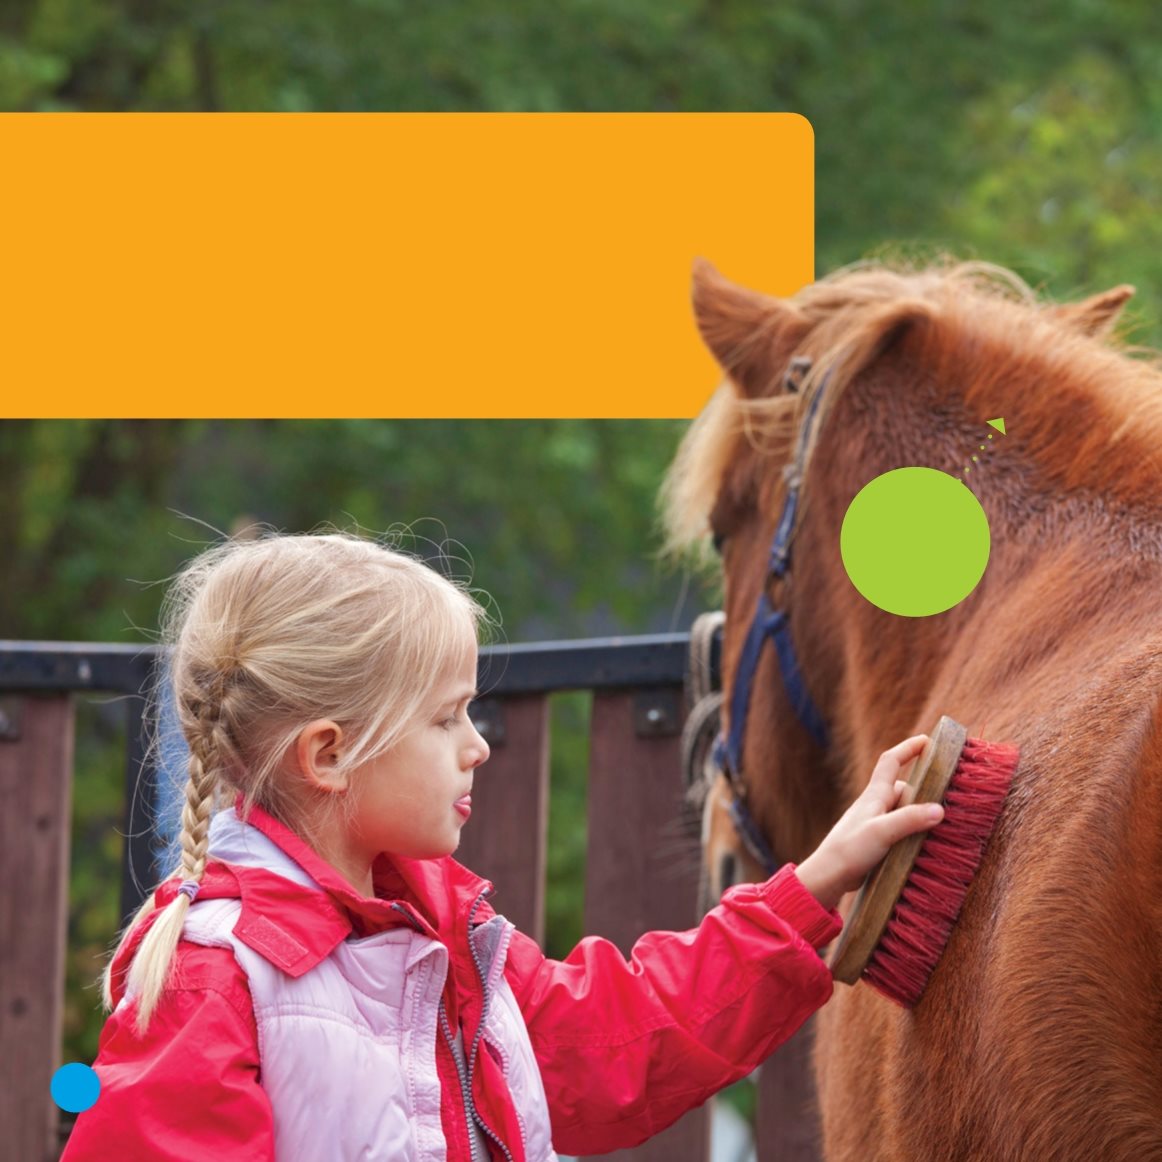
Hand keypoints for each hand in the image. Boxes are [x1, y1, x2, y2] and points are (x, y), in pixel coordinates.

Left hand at [795, 735, 943, 910]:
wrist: (829, 874)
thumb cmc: (850, 849)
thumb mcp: (882, 832)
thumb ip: (909, 819)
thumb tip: (939, 809)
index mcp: (875, 795)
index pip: (891, 761)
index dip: (909, 748)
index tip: (928, 741)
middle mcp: (875, 804)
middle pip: (904, 788)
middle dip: (924, 790)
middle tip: (948, 798)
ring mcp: (875, 822)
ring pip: (904, 810)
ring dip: (920, 815)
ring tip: (941, 825)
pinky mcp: (876, 840)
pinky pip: (901, 828)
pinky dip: (913, 831)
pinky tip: (924, 843)